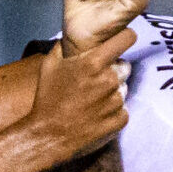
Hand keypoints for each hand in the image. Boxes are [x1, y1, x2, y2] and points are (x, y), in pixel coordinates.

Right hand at [21, 26, 134, 168]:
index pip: (126, 39)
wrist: (47, 136)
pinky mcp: (118, 120)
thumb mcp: (48, 65)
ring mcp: (115, 101)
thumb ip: (64, 46)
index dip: (125, 38)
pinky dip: (113, 112)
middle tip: (96, 81)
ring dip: (112, 93)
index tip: (122, 41)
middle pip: (125, 67)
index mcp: (93, 62)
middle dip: (114, 70)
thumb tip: (72, 35)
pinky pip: (123, 110)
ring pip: (123, 89)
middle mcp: (108, 80)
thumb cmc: (47, 99)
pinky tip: (97, 115)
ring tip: (92, 101)